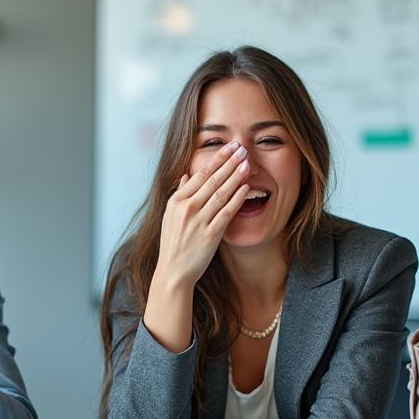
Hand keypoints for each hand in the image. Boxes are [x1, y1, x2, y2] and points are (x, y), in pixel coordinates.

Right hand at [155, 141, 251, 289]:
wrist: (173, 271)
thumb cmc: (173, 243)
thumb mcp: (170, 215)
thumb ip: (180, 193)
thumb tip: (186, 175)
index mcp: (177, 201)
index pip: (200, 174)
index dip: (216, 158)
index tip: (229, 147)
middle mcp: (187, 208)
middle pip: (212, 180)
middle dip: (229, 162)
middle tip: (242, 148)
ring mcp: (198, 221)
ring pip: (220, 193)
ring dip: (235, 176)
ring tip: (247, 162)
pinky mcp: (210, 234)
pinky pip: (226, 212)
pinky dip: (237, 198)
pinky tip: (246, 187)